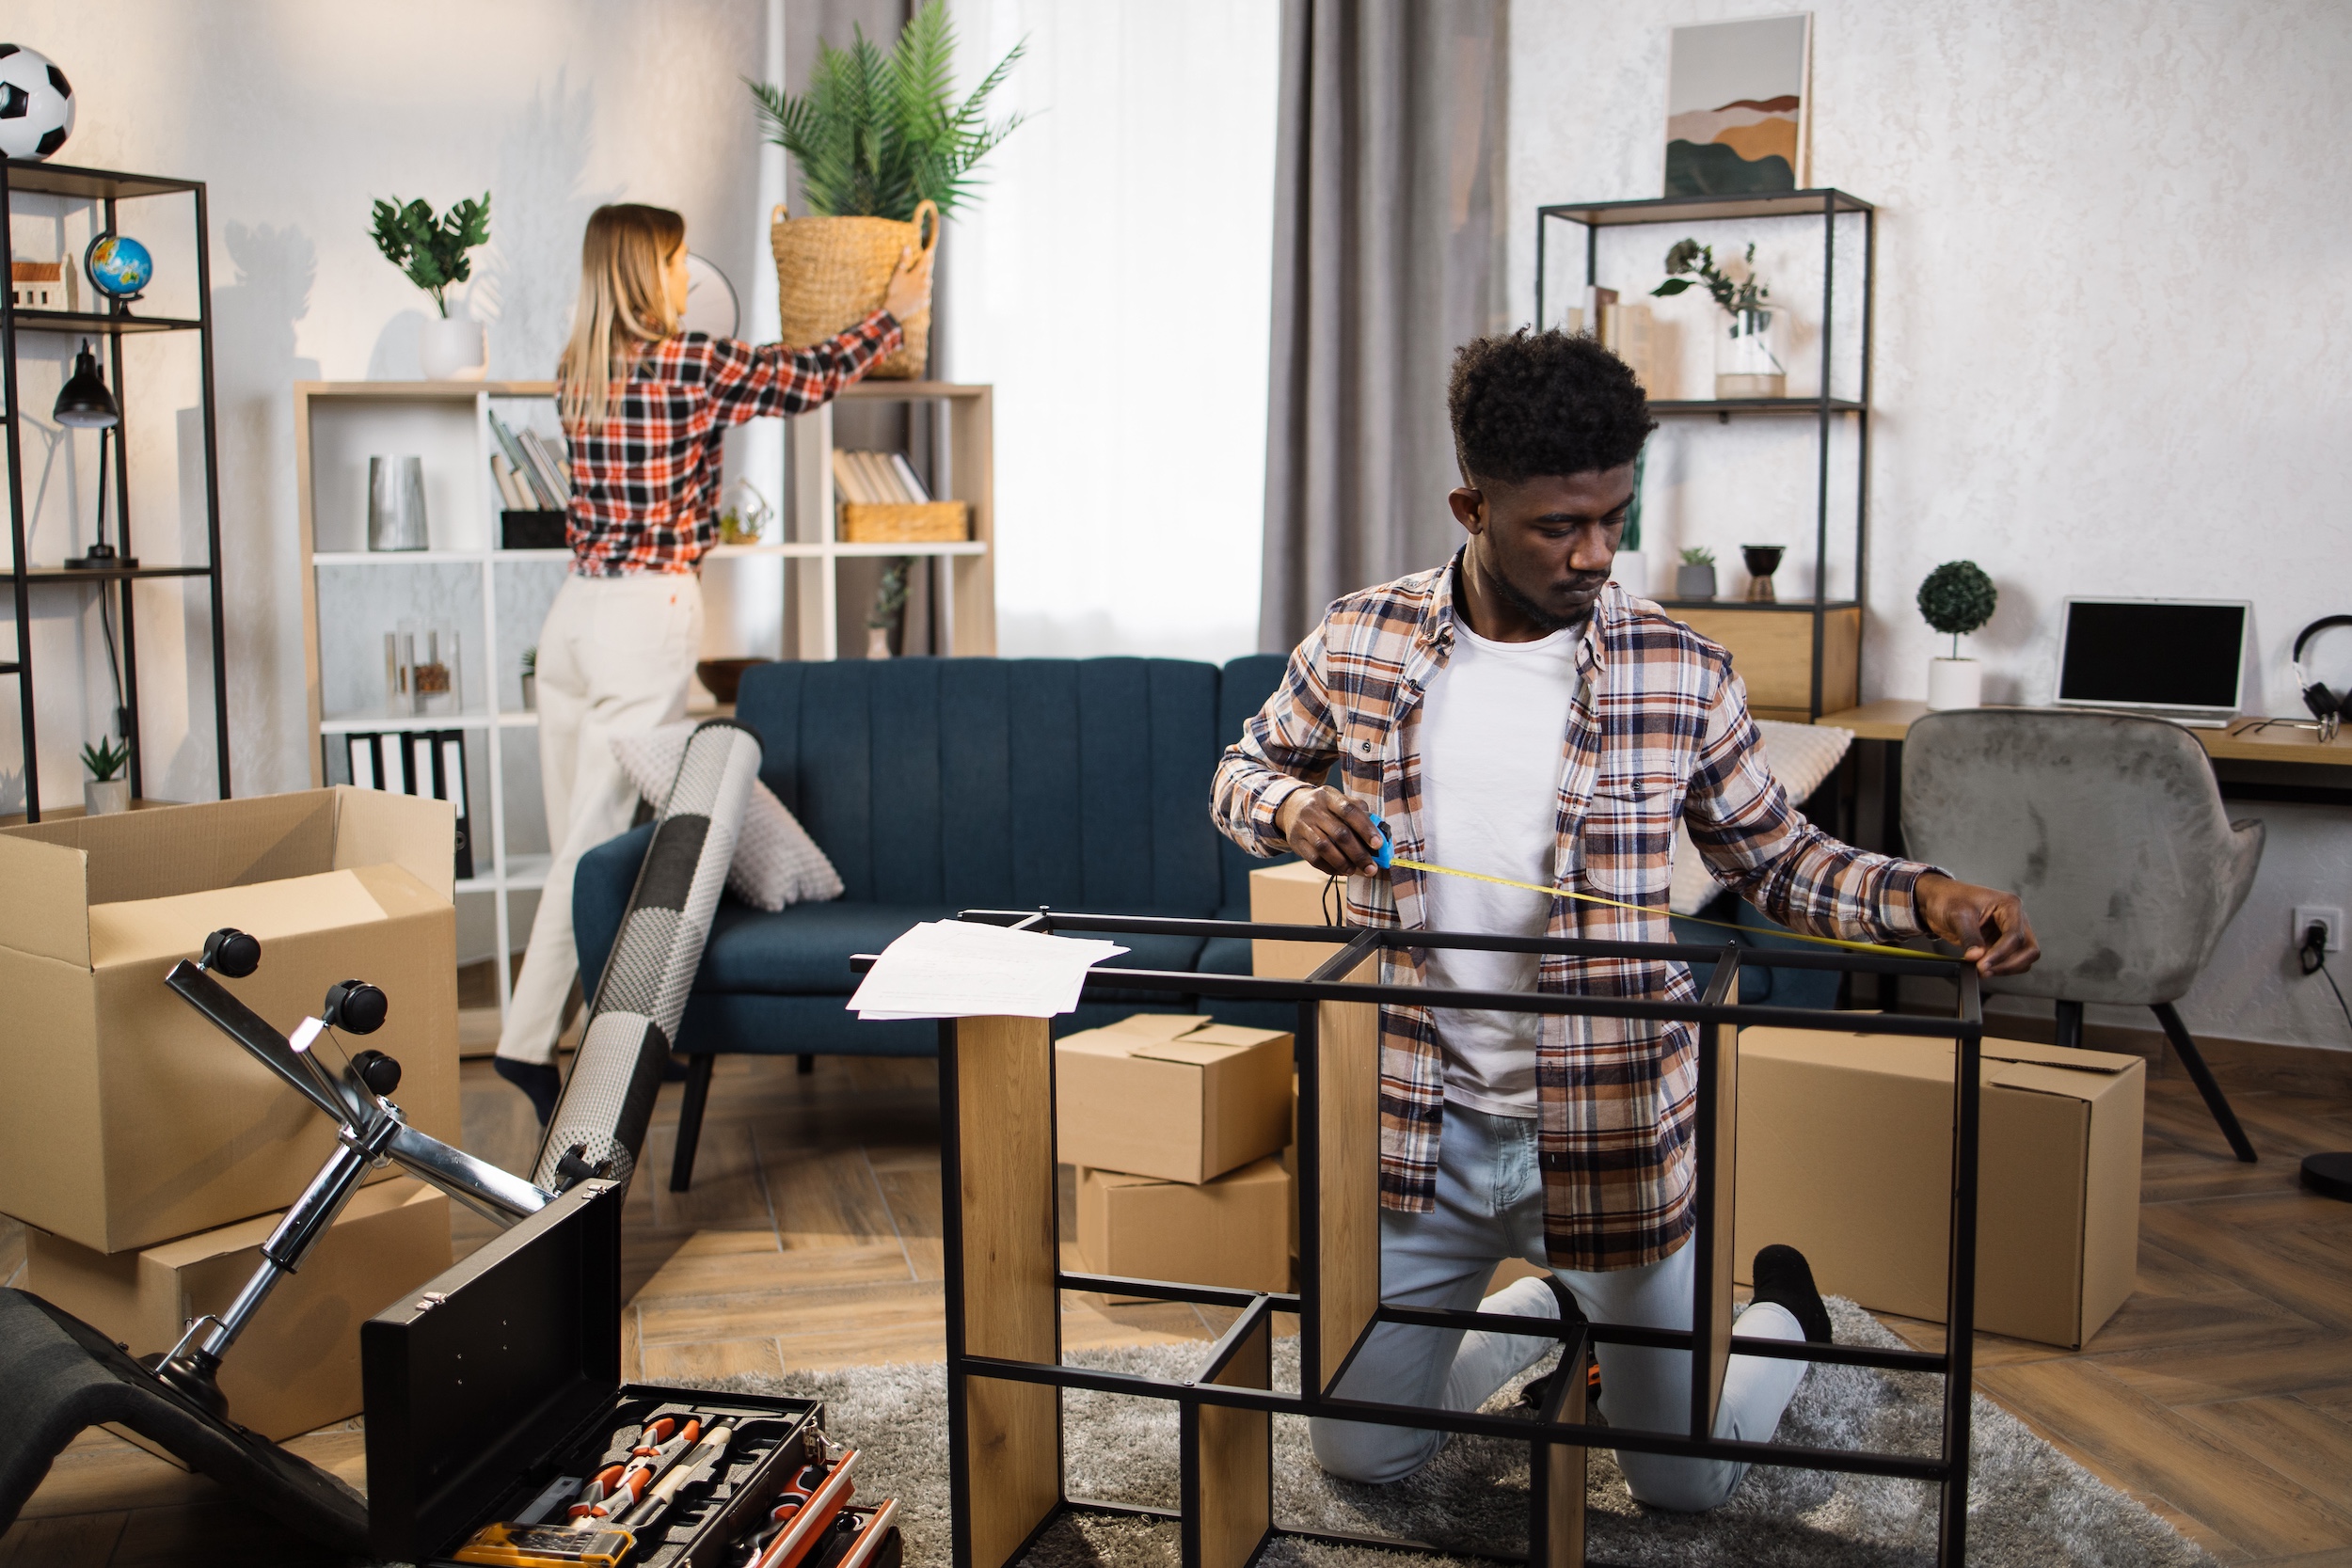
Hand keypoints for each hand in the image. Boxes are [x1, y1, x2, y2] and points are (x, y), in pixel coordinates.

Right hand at [882, 243, 933, 322]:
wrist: (896, 309)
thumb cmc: (896, 290)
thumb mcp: (898, 274)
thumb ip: (903, 261)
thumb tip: (907, 247)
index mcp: (917, 276)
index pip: (923, 263)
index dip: (926, 256)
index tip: (929, 250)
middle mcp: (923, 284)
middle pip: (928, 272)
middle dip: (929, 265)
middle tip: (931, 259)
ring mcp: (924, 294)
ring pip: (928, 284)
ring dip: (928, 279)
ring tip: (927, 276)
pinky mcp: (923, 303)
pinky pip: (927, 296)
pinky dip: (926, 293)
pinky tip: (925, 294)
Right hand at [1276, 785, 1384, 875]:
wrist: (1291, 807)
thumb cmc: (1326, 808)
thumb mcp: (1341, 802)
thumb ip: (1363, 816)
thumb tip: (1386, 839)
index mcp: (1329, 796)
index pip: (1349, 810)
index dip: (1365, 828)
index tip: (1378, 844)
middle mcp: (1314, 809)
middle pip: (1339, 833)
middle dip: (1358, 853)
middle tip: (1372, 867)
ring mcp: (1303, 825)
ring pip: (1325, 847)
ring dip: (1343, 862)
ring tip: (1355, 871)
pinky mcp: (1295, 841)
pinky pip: (1313, 858)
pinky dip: (1329, 867)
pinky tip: (1341, 871)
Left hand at [1914, 873, 2039, 976]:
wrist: (1937, 902)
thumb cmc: (1949, 899)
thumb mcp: (1958, 914)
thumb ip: (1969, 936)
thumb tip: (1977, 956)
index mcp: (2010, 906)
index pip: (2016, 935)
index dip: (2001, 953)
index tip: (1982, 964)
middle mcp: (2015, 919)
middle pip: (2029, 949)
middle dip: (2010, 963)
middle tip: (1985, 970)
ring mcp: (2009, 933)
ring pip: (2023, 958)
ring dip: (2005, 968)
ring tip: (1981, 970)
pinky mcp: (2000, 944)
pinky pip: (2009, 961)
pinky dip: (1999, 968)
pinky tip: (1981, 968)